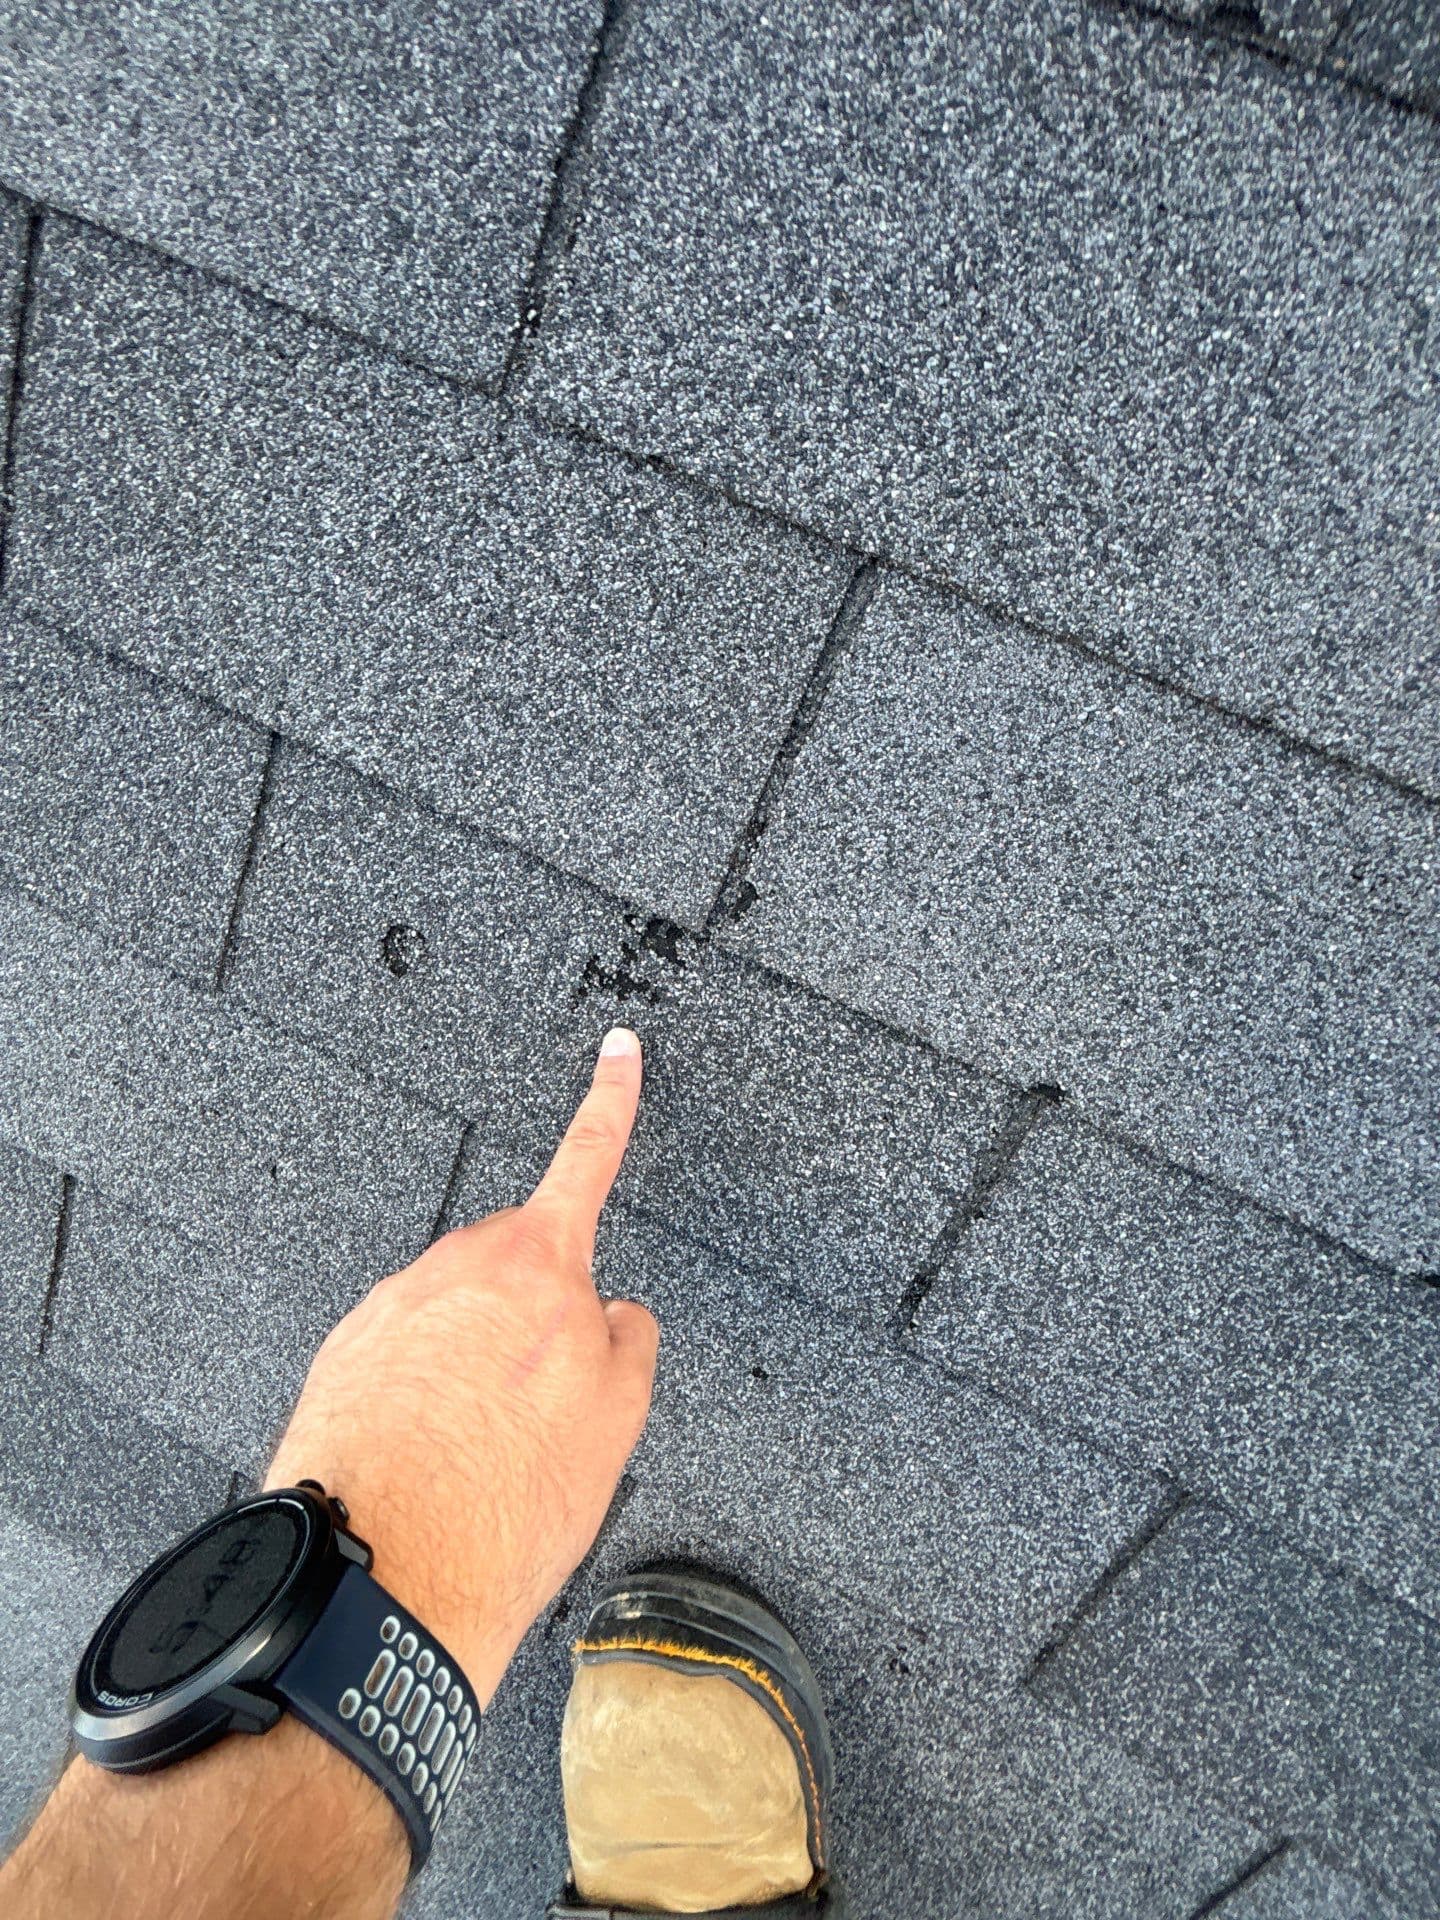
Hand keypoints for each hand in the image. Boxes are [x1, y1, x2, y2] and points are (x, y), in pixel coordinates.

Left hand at [265, 1025, 658, 1704]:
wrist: (386, 1576)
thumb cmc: (503, 1507)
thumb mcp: (619, 1424)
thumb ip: (627, 1340)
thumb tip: (610, 1313)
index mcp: (538, 1267)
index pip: (588, 1159)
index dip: (612, 1100)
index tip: (618, 1048)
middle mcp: (458, 1267)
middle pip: (517, 1266)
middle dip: (534, 1315)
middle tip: (543, 1410)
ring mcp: (394, 1304)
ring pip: (461, 1315)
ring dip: (478, 1362)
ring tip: (483, 1454)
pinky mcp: (346, 1348)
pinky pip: (409, 1353)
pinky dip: (428, 1392)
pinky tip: (435, 1456)